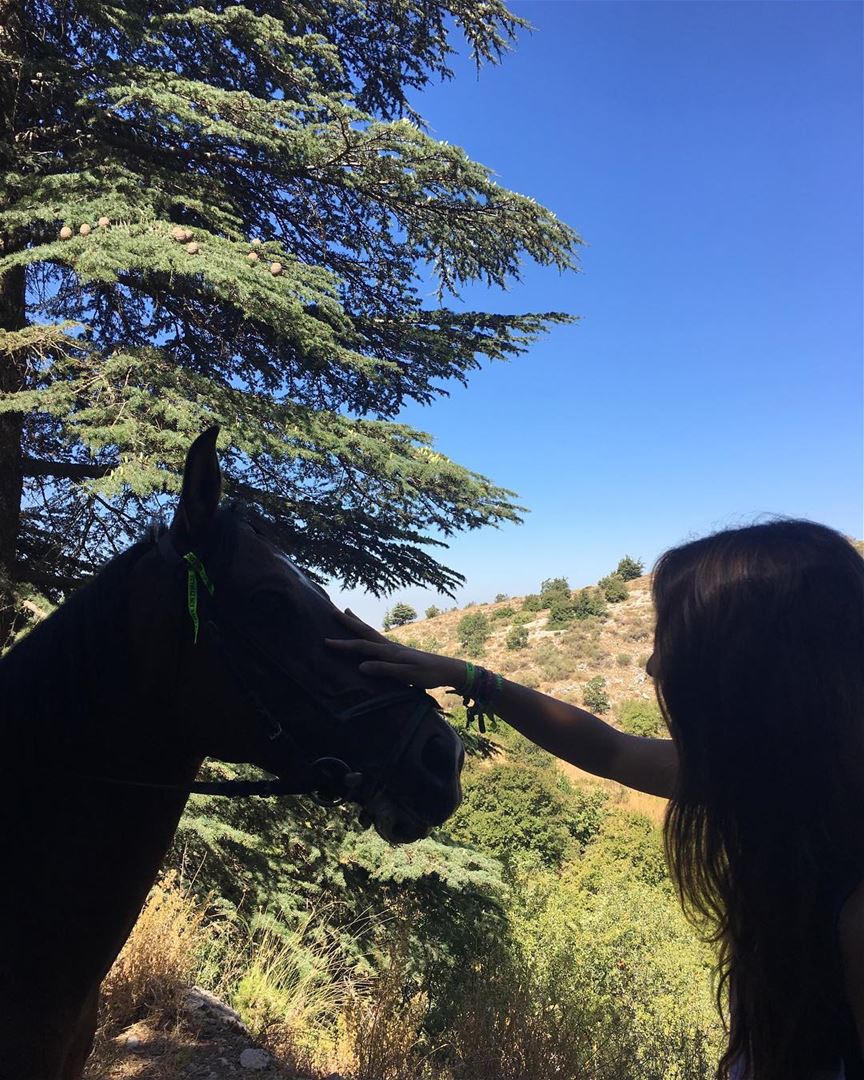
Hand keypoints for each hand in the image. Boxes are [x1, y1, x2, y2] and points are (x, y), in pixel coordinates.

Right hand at [326, 608, 465, 690]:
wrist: (447, 669)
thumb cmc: (428, 674)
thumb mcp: (407, 675)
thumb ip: (384, 669)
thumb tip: (360, 666)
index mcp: (390, 651)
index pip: (362, 646)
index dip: (344, 645)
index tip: (326, 641)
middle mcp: (390, 646)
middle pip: (365, 631)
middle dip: (349, 622)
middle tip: (334, 610)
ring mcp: (395, 648)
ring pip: (371, 632)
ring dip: (358, 623)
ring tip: (348, 612)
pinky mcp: (399, 652)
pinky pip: (377, 639)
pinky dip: (367, 633)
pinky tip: (367, 635)